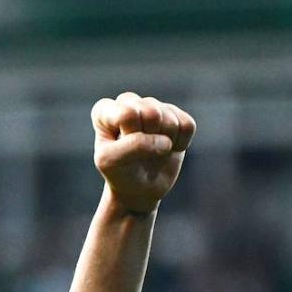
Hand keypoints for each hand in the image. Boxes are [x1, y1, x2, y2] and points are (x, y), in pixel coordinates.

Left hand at [92, 93, 195, 214]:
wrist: (138, 189)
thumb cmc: (120, 172)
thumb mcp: (112, 162)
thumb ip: (134, 146)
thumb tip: (165, 142)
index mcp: (104, 110)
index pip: (128, 114)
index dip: (131, 137)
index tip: (120, 150)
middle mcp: (128, 102)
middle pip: (152, 113)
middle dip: (149, 139)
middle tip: (138, 153)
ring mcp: (153, 105)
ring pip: (170, 120)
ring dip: (164, 144)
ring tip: (152, 151)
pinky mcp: (176, 115)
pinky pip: (187, 126)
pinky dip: (180, 144)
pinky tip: (167, 148)